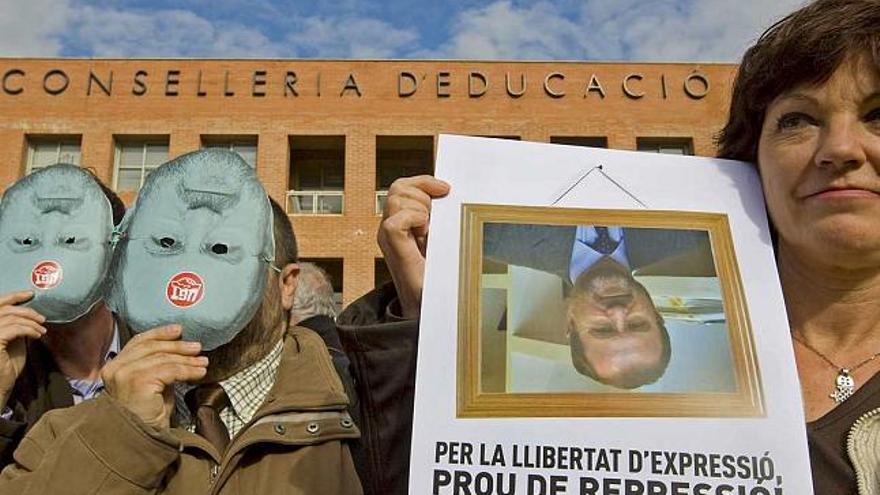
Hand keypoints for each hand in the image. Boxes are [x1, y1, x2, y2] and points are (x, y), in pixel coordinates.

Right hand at [0, 291, 45, 407]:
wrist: (1, 387)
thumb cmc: (6, 366)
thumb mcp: (13, 341)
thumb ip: (15, 326)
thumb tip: (29, 314)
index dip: (13, 296)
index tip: (30, 294)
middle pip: (4, 308)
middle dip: (26, 310)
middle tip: (42, 318)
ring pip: (10, 318)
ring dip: (31, 322)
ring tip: (42, 330)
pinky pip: (14, 329)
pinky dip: (29, 329)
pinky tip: (37, 335)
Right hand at [101, 325, 206, 430]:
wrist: (139, 440)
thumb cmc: (146, 416)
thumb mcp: (151, 385)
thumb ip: (157, 367)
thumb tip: (180, 352)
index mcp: (114, 367)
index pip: (138, 342)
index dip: (159, 334)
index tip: (179, 330)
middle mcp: (115, 368)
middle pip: (151, 347)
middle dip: (177, 345)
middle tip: (197, 347)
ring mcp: (125, 374)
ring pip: (163, 358)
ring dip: (187, 359)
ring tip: (203, 362)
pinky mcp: (138, 382)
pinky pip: (169, 370)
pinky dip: (187, 369)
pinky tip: (199, 372)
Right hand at [378, 175, 449, 317]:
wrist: (430, 306)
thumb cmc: (437, 275)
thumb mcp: (440, 238)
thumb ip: (437, 217)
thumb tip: (447, 191)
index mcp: (400, 222)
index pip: (403, 186)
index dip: (423, 181)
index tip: (446, 189)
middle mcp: (389, 227)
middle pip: (398, 187)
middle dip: (423, 193)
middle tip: (436, 218)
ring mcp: (387, 237)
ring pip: (396, 198)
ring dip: (420, 208)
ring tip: (429, 231)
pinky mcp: (391, 247)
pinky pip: (395, 220)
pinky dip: (414, 220)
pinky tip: (424, 235)